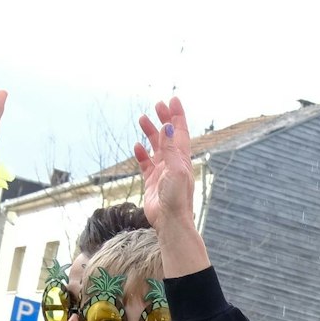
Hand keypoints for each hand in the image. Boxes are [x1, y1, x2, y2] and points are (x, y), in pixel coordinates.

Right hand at [135, 97, 196, 229]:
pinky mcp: (152, 182)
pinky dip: (142, 154)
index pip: (180, 131)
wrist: (170, 221)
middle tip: (157, 104)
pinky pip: (146, 164)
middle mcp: (173, 162)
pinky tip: (137, 146)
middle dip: (164, 118)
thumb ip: (169, 148)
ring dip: (150, 133)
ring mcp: (163, 172)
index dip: (177, 115)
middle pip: (168, 135)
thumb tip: (167, 126)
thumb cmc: (177, 198)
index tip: (172, 99)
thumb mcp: (174, 170)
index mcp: (182, 158)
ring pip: (156, 147)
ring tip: (142, 119)